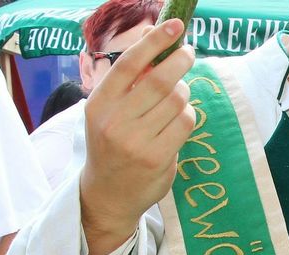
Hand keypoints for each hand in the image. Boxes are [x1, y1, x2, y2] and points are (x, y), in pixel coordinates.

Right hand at [80, 18, 195, 254]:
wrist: (107, 194)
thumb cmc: (113, 145)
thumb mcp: (110, 111)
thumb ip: (131, 81)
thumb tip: (157, 40)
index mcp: (100, 102)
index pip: (130, 63)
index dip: (154, 41)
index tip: (174, 25)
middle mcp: (115, 120)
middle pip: (160, 80)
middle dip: (180, 61)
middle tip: (189, 53)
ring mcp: (136, 140)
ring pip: (177, 100)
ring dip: (185, 92)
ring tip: (179, 96)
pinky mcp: (157, 157)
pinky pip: (185, 123)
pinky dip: (189, 116)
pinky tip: (181, 120)